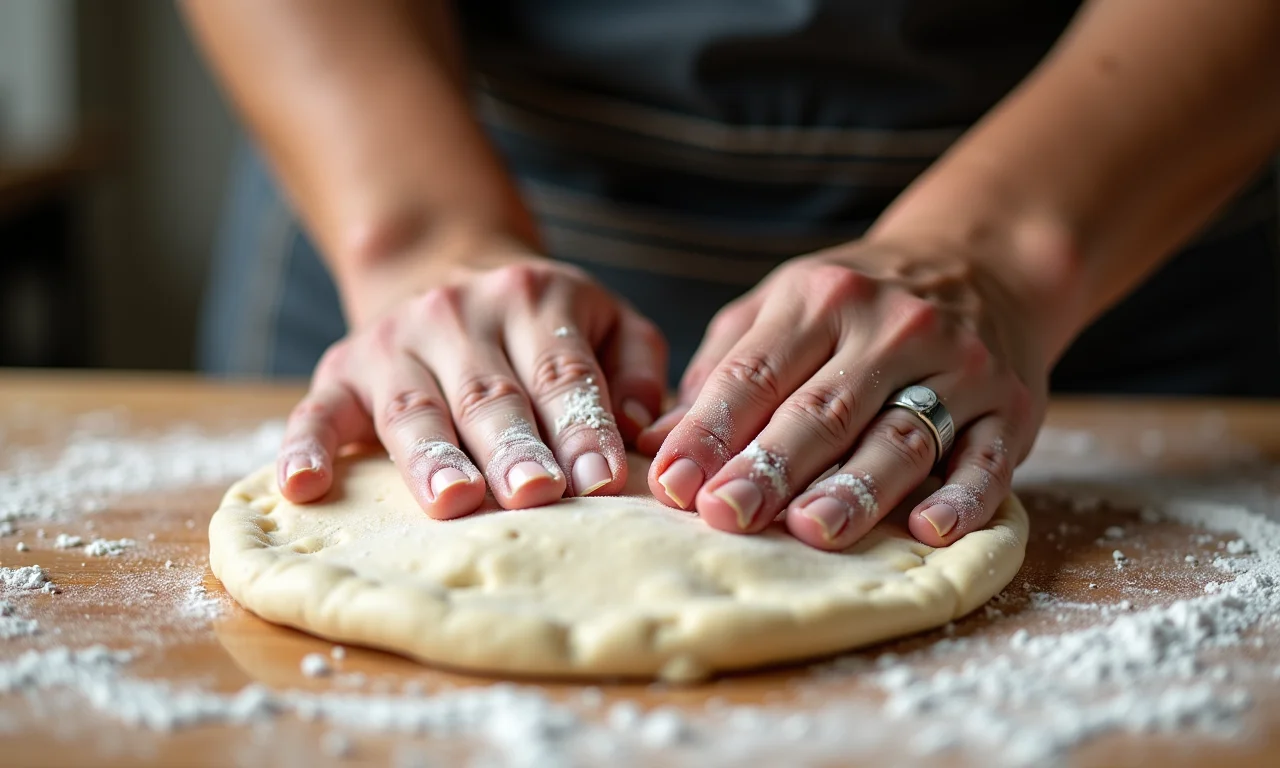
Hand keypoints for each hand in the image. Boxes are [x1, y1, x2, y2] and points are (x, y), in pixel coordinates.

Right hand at [275, 239, 665, 517]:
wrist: (443, 266)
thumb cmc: (543, 325)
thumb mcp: (608, 321)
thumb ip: (636, 368)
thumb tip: (640, 426)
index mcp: (536, 300)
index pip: (564, 373)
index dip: (582, 428)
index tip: (601, 481)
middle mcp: (461, 313)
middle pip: (491, 394)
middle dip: (514, 447)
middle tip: (536, 494)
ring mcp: (395, 341)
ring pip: (414, 407)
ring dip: (432, 456)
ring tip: (454, 500)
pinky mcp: (341, 370)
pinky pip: (318, 410)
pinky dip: (305, 447)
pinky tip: (303, 486)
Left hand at [638, 237, 1046, 549]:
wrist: (983, 262)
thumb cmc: (857, 303)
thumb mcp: (784, 307)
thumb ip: (723, 368)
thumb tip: (655, 438)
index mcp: (819, 300)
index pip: (755, 372)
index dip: (711, 429)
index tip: (670, 482)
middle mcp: (890, 327)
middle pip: (823, 408)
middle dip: (771, 464)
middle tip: (726, 514)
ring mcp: (957, 366)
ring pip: (901, 434)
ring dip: (856, 486)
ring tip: (812, 530)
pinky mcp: (1010, 407)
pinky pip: (989, 458)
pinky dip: (962, 496)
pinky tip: (930, 530)